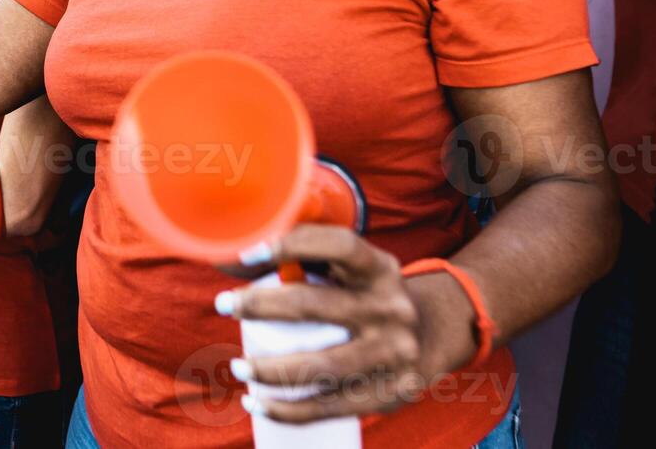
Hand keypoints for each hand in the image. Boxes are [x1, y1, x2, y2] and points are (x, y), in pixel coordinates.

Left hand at [214, 225, 476, 422]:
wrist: (433, 334)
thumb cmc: (368, 293)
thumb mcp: (353, 266)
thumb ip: (309, 254)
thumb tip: (235, 254)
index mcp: (380, 268)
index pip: (338, 245)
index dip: (292, 244)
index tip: (248, 252)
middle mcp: (391, 309)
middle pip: (315, 306)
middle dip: (260, 305)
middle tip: (222, 304)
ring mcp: (394, 354)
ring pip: (321, 366)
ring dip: (270, 370)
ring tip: (238, 367)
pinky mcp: (390, 393)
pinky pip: (330, 406)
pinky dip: (289, 410)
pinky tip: (257, 403)